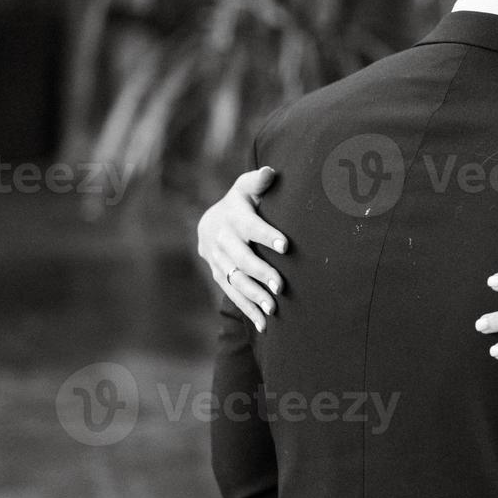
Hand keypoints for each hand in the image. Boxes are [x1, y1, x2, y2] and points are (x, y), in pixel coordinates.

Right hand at [196, 166, 287, 330]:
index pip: (250, 226)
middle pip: (241, 259)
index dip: (266, 235)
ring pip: (236, 281)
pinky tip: (264, 325)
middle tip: (281, 286)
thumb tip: (270, 172)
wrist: (211, 222)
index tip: (285, 245)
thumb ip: (258, 182)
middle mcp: (222, 240)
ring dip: (255, 296)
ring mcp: (218, 261)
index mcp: (233, 217)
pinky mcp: (219, 276)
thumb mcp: (246, 188)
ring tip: (274, 309)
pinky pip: (233, 295)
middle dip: (261, 273)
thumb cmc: (242, 202)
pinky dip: (248, 310)